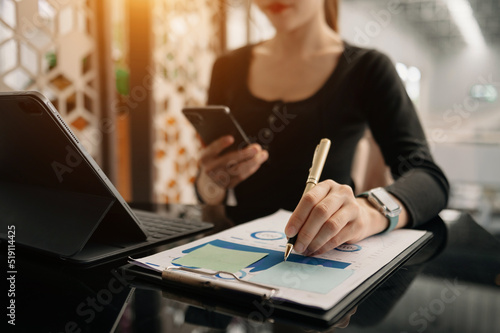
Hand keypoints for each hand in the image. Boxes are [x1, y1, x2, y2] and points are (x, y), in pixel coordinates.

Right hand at [196, 135, 267, 203]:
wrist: (208, 182)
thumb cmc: (213, 161)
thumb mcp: (212, 153)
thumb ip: (222, 147)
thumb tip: (242, 142)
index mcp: (205, 157)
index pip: (213, 149)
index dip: (221, 144)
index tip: (231, 138)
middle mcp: (210, 169)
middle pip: (229, 160)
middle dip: (244, 154)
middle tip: (256, 148)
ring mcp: (219, 179)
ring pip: (238, 170)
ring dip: (253, 162)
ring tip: (263, 155)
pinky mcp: (227, 185)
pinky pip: (241, 177)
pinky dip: (251, 169)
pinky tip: (258, 163)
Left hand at [284, 180, 406, 255]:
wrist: (361, 216)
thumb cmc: (333, 211)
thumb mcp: (319, 205)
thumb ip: (306, 216)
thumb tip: (292, 235)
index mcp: (327, 186)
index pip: (310, 199)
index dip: (298, 217)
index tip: (289, 232)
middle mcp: (341, 193)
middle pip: (320, 212)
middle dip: (306, 232)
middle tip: (297, 246)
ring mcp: (352, 207)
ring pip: (330, 226)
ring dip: (315, 241)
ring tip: (306, 250)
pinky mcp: (358, 224)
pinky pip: (338, 237)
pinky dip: (324, 246)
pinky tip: (316, 250)